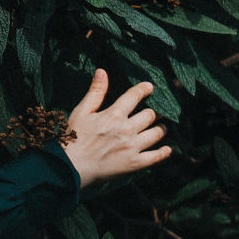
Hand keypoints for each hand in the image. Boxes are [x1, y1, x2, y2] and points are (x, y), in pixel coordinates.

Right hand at [59, 69, 171, 188]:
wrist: (71, 167)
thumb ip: (95, 92)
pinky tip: (167, 149)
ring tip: (160, 127)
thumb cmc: (73, 137)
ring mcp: (133, 147)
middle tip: (153, 112)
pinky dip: (164, 152)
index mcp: (113, 115)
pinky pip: (156, 156)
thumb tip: (102, 71)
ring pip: (157, 133)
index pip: (134, 96)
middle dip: (152, 112)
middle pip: (150, 115)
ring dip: (161, 129)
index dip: (143, 89)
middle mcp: (127, 129)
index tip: (149, 87)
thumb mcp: (81, 111)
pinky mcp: (135, 163)